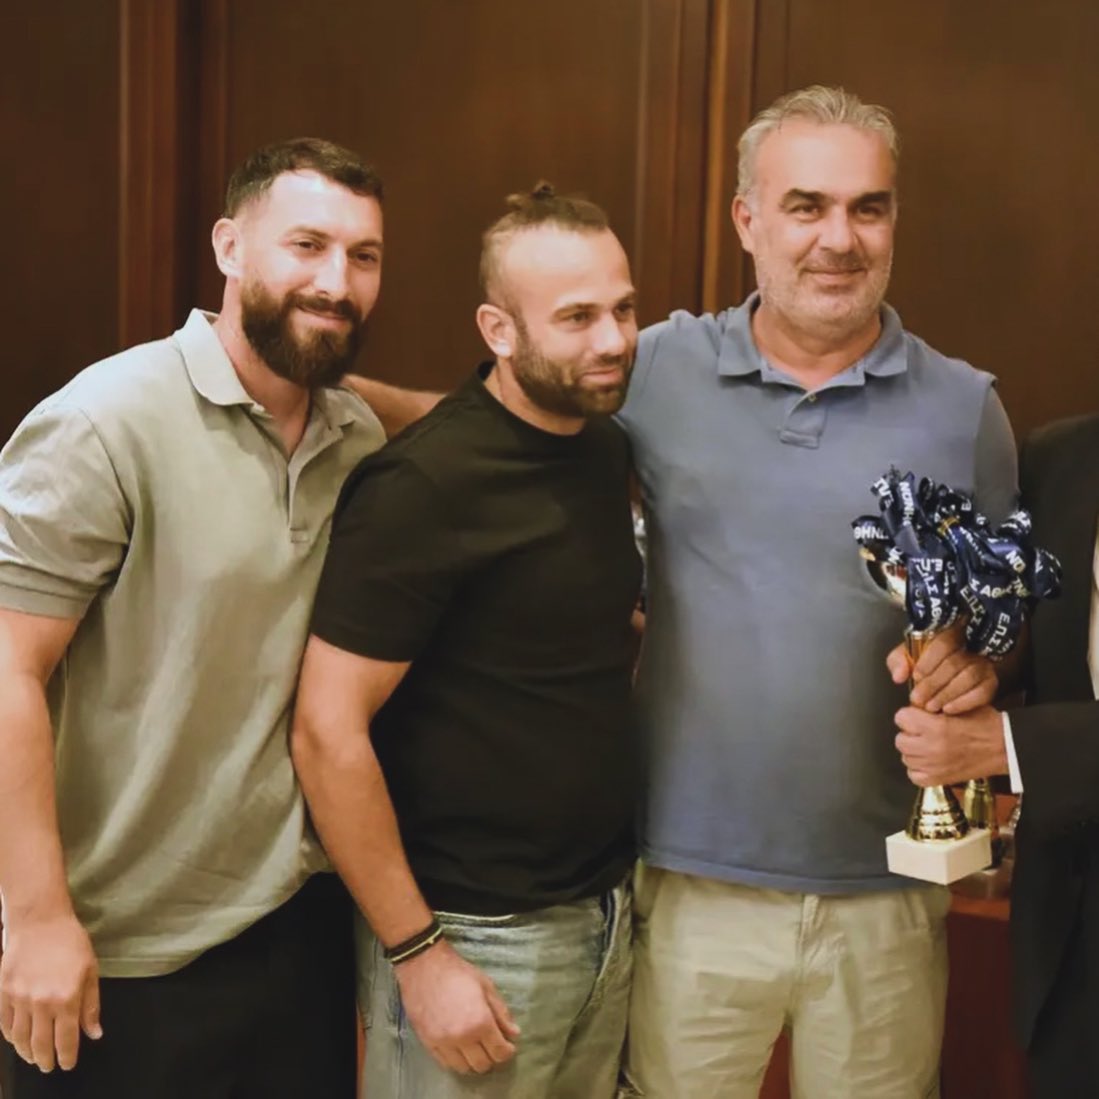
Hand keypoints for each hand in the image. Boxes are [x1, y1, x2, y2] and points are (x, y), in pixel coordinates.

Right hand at [0, 910, 101, 1071]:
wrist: (40, 921)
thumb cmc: (70, 942)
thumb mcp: (90, 970)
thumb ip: (91, 1005)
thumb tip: (94, 1033)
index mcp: (67, 998)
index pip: (66, 1039)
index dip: (67, 1056)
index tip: (68, 1064)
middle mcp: (42, 1003)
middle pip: (41, 1044)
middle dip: (46, 1060)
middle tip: (49, 1067)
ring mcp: (20, 999)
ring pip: (20, 1038)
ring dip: (27, 1053)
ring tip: (33, 1058)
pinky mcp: (3, 993)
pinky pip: (5, 1024)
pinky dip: (11, 1037)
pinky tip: (17, 1040)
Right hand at [394, 940, 519, 1073]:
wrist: (424, 967)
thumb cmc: (458, 973)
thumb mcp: (486, 986)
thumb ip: (501, 1012)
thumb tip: (514, 1033)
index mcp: (480, 1022)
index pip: (500, 1052)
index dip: (507, 1051)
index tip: (508, 1046)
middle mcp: (462, 1038)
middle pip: (483, 1065)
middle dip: (492, 1058)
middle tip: (492, 1046)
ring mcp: (443, 1043)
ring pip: (464, 1068)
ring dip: (473, 1061)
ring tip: (476, 1048)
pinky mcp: (428, 1043)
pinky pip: (446, 1064)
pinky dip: (456, 1060)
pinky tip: (460, 1048)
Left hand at [886, 624, 997, 713]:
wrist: (947, 678)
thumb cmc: (926, 664)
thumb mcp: (908, 658)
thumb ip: (898, 661)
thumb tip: (898, 675)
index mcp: (948, 636)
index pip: (942, 644)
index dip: (928, 662)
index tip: (916, 677)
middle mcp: (969, 648)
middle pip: (954, 664)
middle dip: (933, 684)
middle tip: (918, 699)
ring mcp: (982, 665)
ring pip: (968, 677)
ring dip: (947, 694)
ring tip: (931, 707)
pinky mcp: (990, 682)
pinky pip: (982, 692)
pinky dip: (964, 702)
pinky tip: (948, 709)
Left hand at [894, 704, 1008, 785]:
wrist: (1005, 748)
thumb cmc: (986, 724)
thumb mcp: (958, 704)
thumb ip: (934, 705)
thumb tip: (915, 706)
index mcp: (935, 727)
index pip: (901, 718)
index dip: (910, 715)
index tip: (919, 716)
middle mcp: (931, 748)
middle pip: (900, 739)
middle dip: (910, 733)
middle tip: (924, 732)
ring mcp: (933, 766)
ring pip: (906, 757)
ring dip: (914, 751)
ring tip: (929, 746)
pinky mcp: (938, 780)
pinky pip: (914, 775)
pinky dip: (919, 769)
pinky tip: (930, 761)